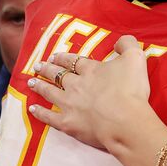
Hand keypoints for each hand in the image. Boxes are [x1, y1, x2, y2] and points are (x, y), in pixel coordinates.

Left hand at [27, 36, 158, 152]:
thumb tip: (119, 41)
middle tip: (37, 66)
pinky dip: (40, 113)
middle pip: (58, 75)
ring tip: (31, 82)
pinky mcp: (68, 124)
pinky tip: (32, 108)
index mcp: (91, 70)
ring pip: (50, 92)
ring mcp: (69, 105)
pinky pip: (49, 117)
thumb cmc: (131, 90)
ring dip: (40, 86)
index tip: (55, 56)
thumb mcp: (135, 59)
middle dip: (47, 69)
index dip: (63, 57)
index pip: (73, 61)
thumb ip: (127, 45)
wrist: (125, 121)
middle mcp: (76, 85)